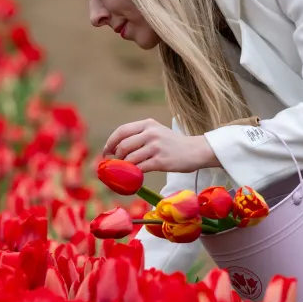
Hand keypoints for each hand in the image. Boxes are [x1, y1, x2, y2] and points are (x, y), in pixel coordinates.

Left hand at [103, 119, 220, 173]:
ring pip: (130, 158)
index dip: (110, 142)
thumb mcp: (156, 132)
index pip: (121, 131)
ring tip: (126, 171)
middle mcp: (151, 133)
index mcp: (147, 124)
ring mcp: (156, 147)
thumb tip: (115, 149)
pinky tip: (135, 177)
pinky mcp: (161, 161)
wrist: (196, 151)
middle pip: (123, 146)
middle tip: (116, 165)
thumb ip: (138, 137)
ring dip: (124, 167)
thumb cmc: (173, 144)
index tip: (106, 152)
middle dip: (117, 157)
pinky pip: (140, 168)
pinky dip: (134, 174)